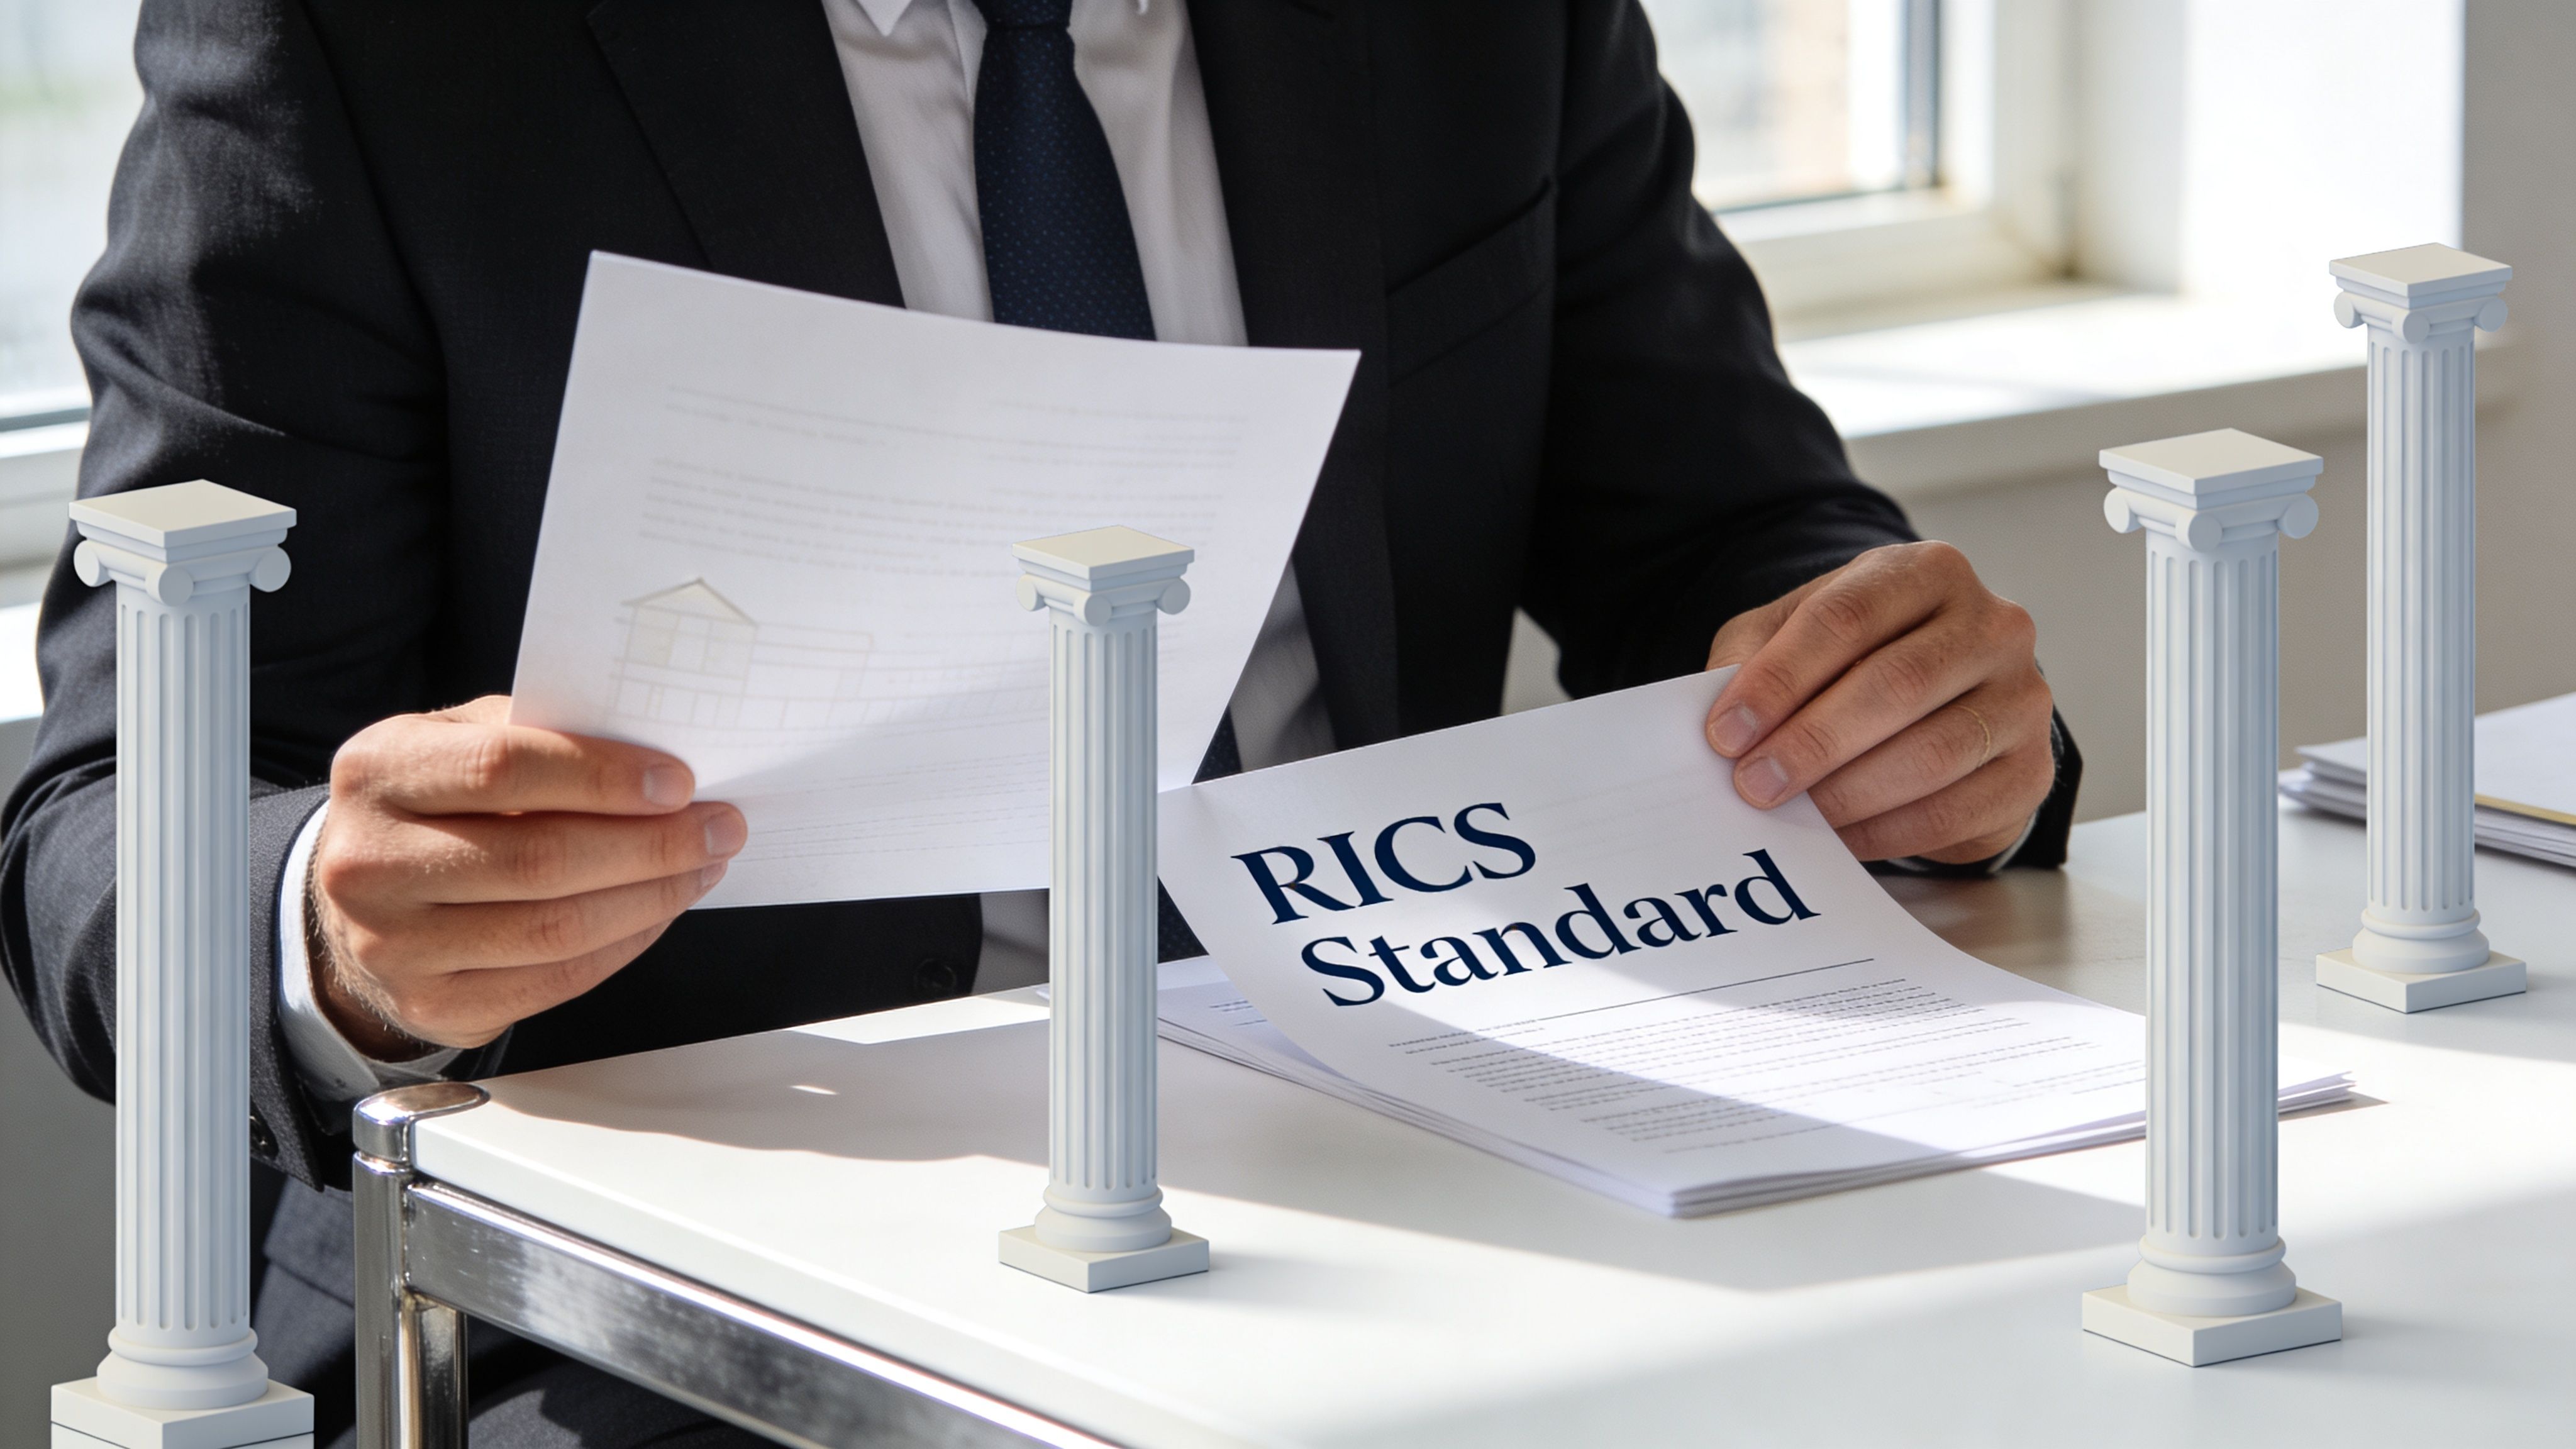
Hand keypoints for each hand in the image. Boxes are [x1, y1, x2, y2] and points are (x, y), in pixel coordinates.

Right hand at [307, 695, 745, 1054]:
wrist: (365, 895)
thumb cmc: (436, 803)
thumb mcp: (461, 742)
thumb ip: (539, 736)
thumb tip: (656, 758)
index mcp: (378, 772)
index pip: (503, 768)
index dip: (602, 778)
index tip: (678, 782)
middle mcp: (369, 863)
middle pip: (538, 859)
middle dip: (650, 845)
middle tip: (719, 828)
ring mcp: (394, 945)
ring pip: (554, 929)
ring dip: (651, 898)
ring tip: (703, 867)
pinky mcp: (432, 1004)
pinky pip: (554, 980)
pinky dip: (624, 944)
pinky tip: (659, 911)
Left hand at [1703, 542, 2053, 863]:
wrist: (1941, 701)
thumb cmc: (1854, 659)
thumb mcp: (1793, 634)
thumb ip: (1753, 656)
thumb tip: (1716, 713)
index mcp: (1928, 571)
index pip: (1847, 618)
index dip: (1780, 678)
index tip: (1726, 732)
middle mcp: (1993, 626)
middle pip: (1895, 683)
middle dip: (1812, 742)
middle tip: (1754, 785)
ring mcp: (2023, 698)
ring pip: (1932, 753)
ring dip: (1847, 794)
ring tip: (1791, 817)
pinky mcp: (2032, 771)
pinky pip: (1956, 811)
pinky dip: (1887, 833)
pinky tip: (1840, 842)